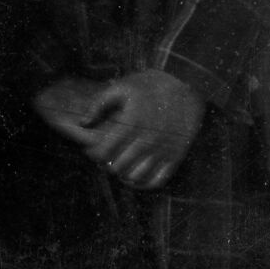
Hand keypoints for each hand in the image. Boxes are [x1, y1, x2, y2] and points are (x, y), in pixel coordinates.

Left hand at [35, 69, 204, 190]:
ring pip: (135, 177)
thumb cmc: (149, 85)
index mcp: (130, 124)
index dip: (93, 154)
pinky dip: (143, 184)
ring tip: (120, 164)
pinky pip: (157, 182)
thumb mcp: (121, 87)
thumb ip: (98, 105)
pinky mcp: (175, 157)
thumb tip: (83, 123)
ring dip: (124, 174)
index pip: (102, 153)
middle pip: (117, 167)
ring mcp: (162, 151)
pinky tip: (136, 175)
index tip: (93, 149)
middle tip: (106, 157)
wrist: (186, 85)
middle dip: (106, 164)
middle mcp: (146, 141)